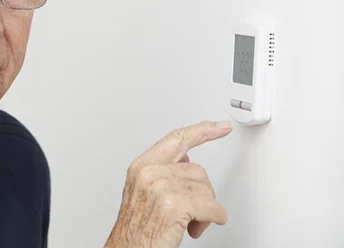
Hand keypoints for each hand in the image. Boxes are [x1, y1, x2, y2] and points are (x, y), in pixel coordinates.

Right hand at [105, 121, 232, 247]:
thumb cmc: (136, 229)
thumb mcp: (143, 193)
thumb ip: (162, 173)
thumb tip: (186, 161)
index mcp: (141, 167)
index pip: (176, 139)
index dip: (202, 130)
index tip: (220, 127)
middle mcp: (149, 174)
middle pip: (197, 170)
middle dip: (202, 193)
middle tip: (194, 211)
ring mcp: (160, 188)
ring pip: (205, 189)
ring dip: (206, 210)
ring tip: (191, 222)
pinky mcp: (174, 206)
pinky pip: (211, 207)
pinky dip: (214, 218)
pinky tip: (201, 226)